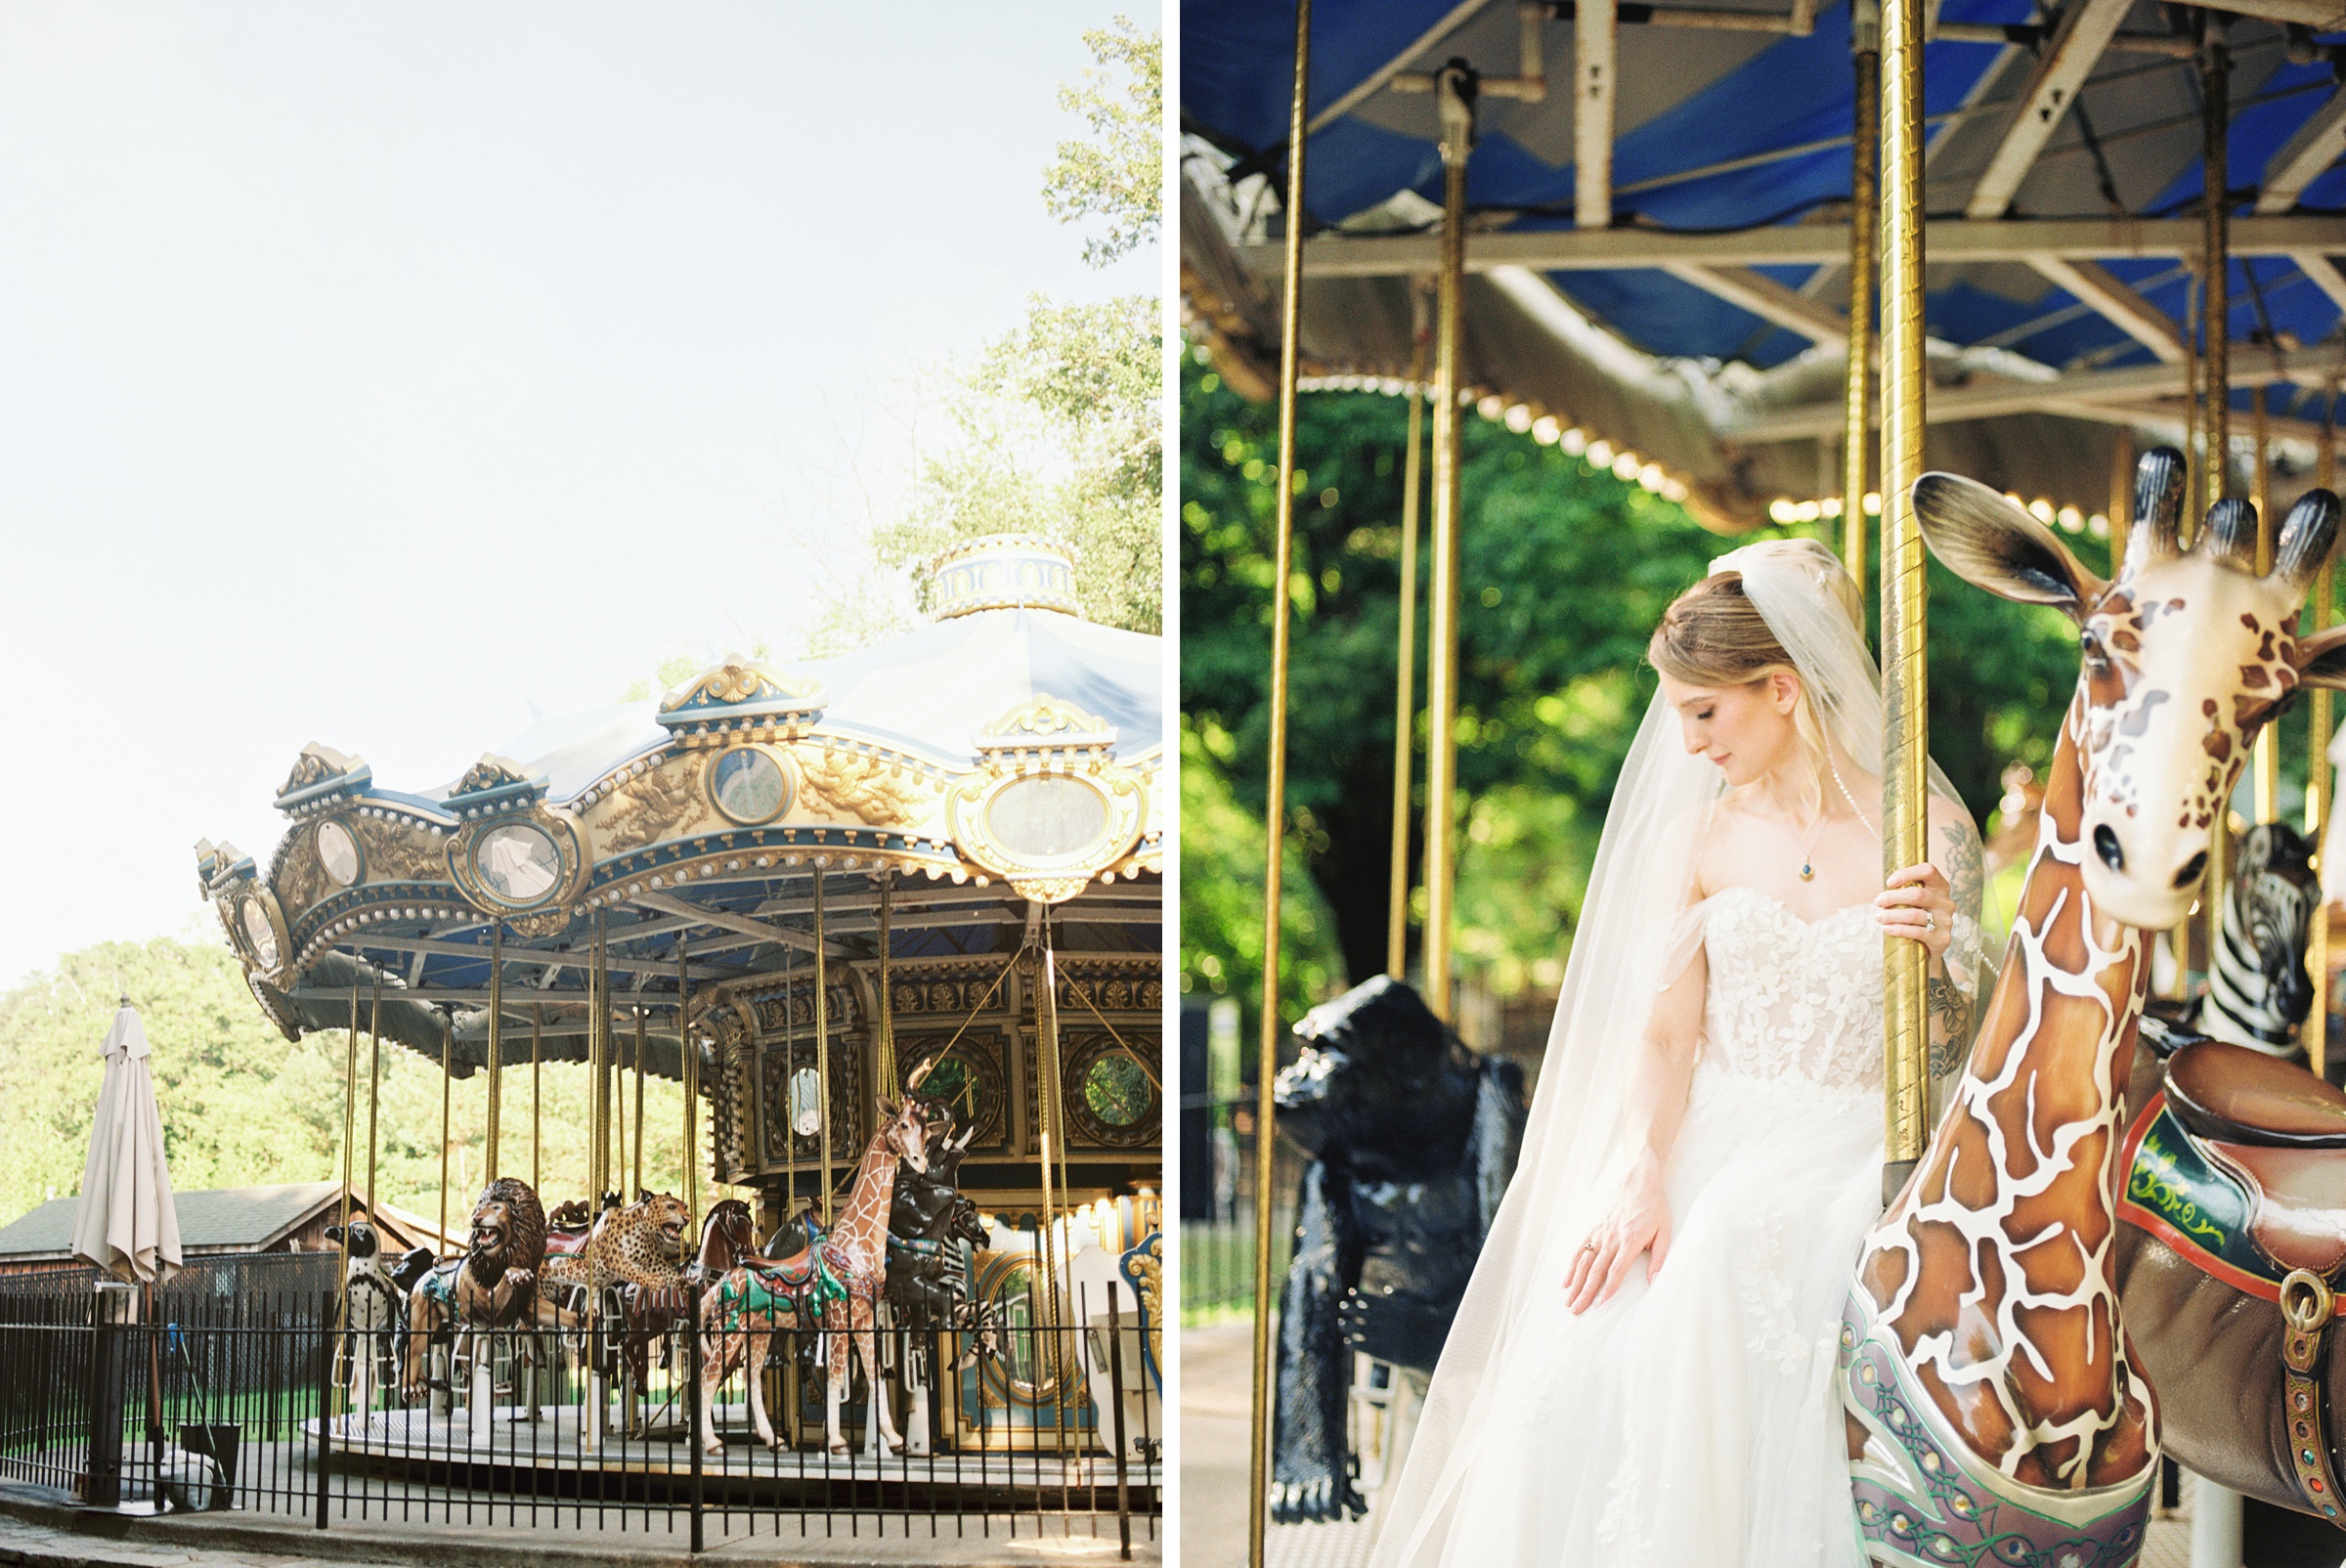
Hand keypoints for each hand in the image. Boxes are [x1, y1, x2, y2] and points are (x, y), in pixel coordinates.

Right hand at [1562, 1154, 1670, 1314]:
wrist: (1639, 1187)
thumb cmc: (1654, 1211)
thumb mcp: (1664, 1234)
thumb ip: (1658, 1259)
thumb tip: (1654, 1281)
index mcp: (1630, 1241)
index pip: (1617, 1269)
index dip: (1608, 1287)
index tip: (1600, 1303)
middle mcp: (1611, 1239)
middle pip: (1595, 1270)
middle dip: (1585, 1292)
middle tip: (1576, 1311)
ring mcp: (1600, 1234)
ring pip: (1583, 1263)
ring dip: (1575, 1284)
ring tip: (1568, 1301)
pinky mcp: (1594, 1231)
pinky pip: (1579, 1250)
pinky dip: (1571, 1267)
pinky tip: (1565, 1281)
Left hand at [1877, 862, 1955, 962]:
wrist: (1928, 949)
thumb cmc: (1916, 918)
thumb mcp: (1914, 901)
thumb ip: (1904, 891)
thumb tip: (1882, 892)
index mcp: (1940, 887)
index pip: (1928, 871)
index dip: (1907, 873)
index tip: (1889, 882)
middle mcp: (1946, 903)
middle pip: (1917, 894)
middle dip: (1893, 897)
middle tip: (1878, 902)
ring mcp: (1945, 921)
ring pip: (1914, 914)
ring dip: (1891, 915)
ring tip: (1879, 916)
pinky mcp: (1942, 939)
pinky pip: (1916, 932)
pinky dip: (1898, 929)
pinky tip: (1887, 928)